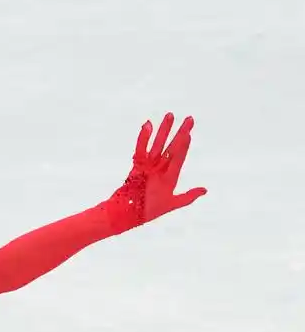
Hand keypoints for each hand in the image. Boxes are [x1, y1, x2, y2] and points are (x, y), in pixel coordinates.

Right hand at [106, 112, 206, 232]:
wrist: (127, 215)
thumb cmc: (147, 212)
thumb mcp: (171, 204)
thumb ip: (187, 197)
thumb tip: (204, 190)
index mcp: (169, 177)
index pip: (179, 157)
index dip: (185, 145)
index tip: (190, 131)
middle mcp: (160, 169)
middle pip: (172, 147)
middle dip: (180, 132)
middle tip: (189, 118)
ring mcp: (148, 166)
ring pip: (158, 145)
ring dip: (164, 130)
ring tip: (170, 115)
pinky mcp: (136, 166)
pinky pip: (141, 150)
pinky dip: (143, 138)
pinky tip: (147, 125)